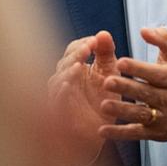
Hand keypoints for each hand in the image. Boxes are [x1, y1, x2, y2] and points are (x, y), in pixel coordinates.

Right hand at [48, 30, 119, 163]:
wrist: (103, 132)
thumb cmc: (104, 101)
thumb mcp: (110, 73)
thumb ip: (106, 53)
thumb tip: (103, 33)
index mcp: (75, 67)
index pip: (73, 50)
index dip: (83, 44)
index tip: (96, 41)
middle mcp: (64, 80)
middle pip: (64, 62)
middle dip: (76, 54)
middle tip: (88, 47)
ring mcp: (59, 97)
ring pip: (57, 80)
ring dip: (67, 71)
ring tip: (79, 63)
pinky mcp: (60, 114)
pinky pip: (56, 101)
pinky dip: (60, 92)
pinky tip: (68, 84)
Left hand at [99, 27, 166, 144]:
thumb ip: (163, 39)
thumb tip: (145, 30)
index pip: (155, 73)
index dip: (138, 68)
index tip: (121, 62)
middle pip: (146, 93)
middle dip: (126, 88)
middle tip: (107, 82)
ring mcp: (162, 117)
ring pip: (141, 114)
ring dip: (122, 111)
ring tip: (104, 105)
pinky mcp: (155, 133)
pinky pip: (136, 133)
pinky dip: (120, 133)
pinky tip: (103, 130)